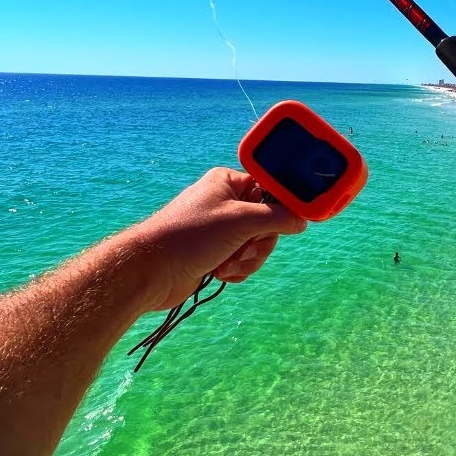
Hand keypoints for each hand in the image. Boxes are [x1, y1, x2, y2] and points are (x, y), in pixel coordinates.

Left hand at [128, 167, 306, 312]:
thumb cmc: (192, 235)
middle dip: (259, 243)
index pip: (268, 189)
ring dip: (248, 259)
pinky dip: (237, 269)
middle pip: (267, 222)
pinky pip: (242, 260)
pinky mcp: (215, 252)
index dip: (279, 208)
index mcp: (228, 182)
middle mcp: (224, 202)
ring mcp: (219, 229)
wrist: (152, 271)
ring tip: (228, 264)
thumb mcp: (241, 221)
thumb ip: (278, 218)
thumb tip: (302, 220)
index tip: (286, 224)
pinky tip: (221, 273)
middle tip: (245, 249)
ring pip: (256, 244)